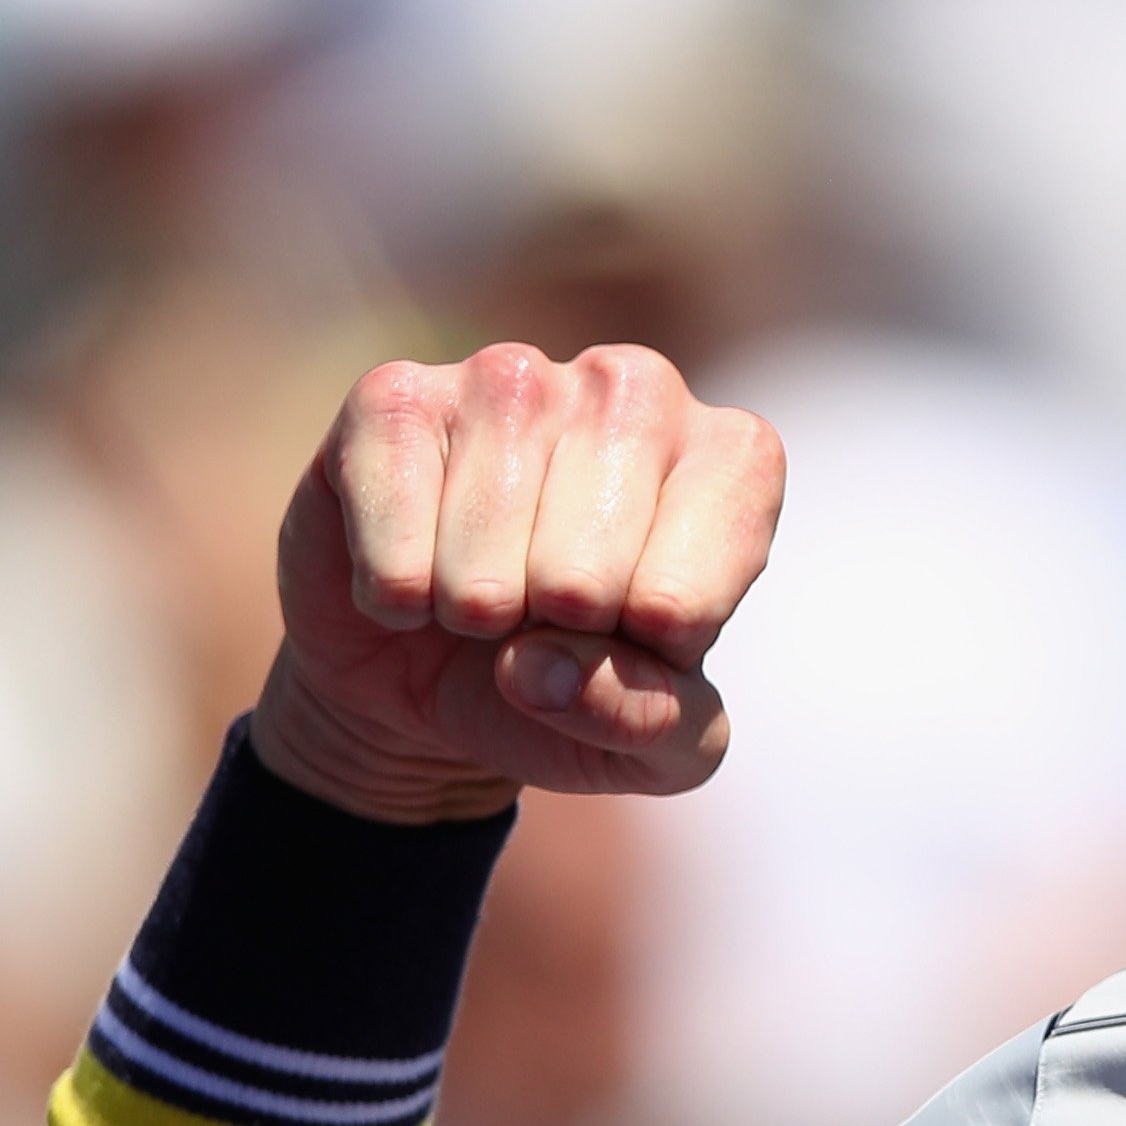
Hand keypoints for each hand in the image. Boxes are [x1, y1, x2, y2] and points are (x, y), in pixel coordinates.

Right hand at [249, 344, 784, 824]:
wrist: (429, 678)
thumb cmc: (573, 692)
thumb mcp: (654, 748)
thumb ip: (652, 725)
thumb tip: (543, 668)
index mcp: (733, 460)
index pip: (687, 602)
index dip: (639, 656)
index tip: (635, 634)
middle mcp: (636, 390)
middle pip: (586, 577)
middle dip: (550, 635)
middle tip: (542, 615)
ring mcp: (515, 377)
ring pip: (486, 553)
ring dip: (470, 612)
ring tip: (480, 595)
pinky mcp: (398, 395)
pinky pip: (396, 528)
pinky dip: (393, 589)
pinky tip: (412, 569)